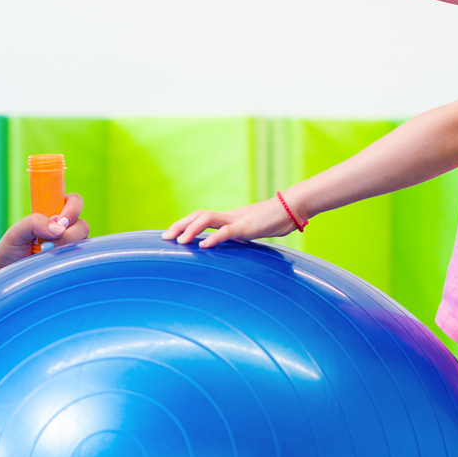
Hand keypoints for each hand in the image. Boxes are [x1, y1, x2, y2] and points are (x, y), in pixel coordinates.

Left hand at [0, 193, 87, 273]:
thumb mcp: (16, 233)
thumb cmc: (10, 251)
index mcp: (53, 214)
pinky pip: (80, 259)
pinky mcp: (70, 263)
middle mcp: (65, 229)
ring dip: (66, 249)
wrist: (5, 274)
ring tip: (44, 255)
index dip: (73, 208)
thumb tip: (59, 229)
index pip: (73, 201)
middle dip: (68, 235)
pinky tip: (53, 264)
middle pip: (82, 225)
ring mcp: (70, 247)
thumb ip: (34, 223)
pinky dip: (68, 261)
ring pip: (83, 243)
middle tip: (46, 245)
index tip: (61, 222)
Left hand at [164, 197, 298, 247]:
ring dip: (191, 230)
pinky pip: (227, 231)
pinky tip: (203, 245)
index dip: (183, 224)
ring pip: (208, 219)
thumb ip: (240, 238)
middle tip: (164, 238)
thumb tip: (232, 247)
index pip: (200, 217)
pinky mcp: (247, 227)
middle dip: (179, 225)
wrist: (292, 209)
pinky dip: (214, 238)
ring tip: (180, 242)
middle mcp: (229, 216)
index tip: (169, 235)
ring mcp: (237, 220)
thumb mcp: (252, 233)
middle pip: (198, 215)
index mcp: (228, 218)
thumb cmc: (275, 221)